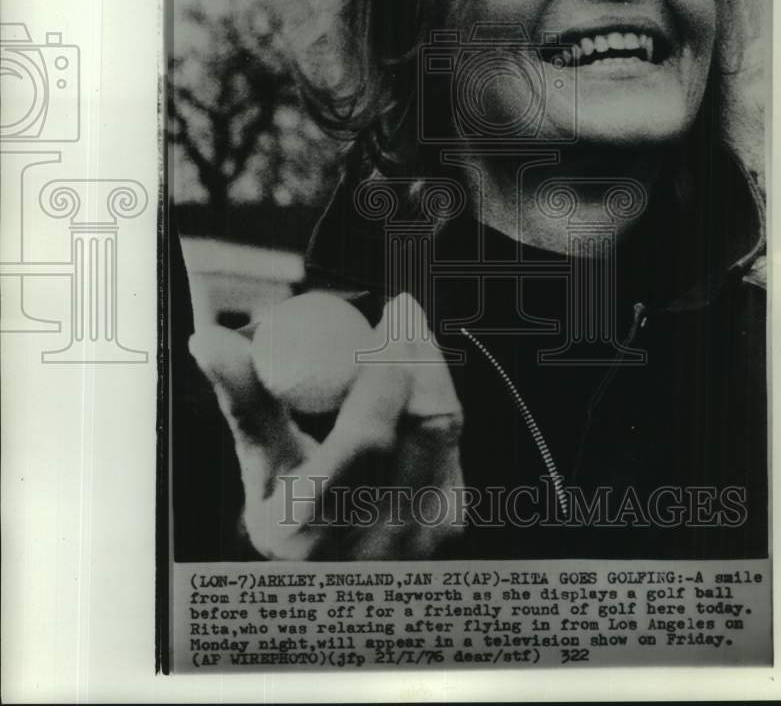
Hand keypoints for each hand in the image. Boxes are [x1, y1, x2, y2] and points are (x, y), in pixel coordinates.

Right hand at [189, 292, 463, 559]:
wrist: (335, 585)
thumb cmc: (289, 517)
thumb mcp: (259, 468)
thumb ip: (245, 401)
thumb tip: (209, 340)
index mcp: (313, 522)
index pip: (367, 436)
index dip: (384, 366)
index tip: (385, 315)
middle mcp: (375, 537)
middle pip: (420, 424)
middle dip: (416, 354)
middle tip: (401, 313)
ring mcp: (421, 535)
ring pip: (444, 427)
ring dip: (431, 370)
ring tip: (409, 335)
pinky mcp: (450, 522)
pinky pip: (452, 443)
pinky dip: (438, 399)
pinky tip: (420, 376)